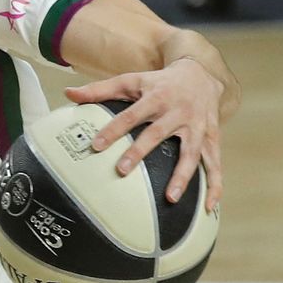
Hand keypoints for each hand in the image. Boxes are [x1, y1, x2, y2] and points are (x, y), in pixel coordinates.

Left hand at [65, 58, 225, 209]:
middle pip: (158, 133)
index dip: (114, 129)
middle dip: (141, 151)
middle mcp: (177, 111)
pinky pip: (215, 164)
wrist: (201, 74)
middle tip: (122, 171)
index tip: (96, 145)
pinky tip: (209, 207)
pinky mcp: (212, 139)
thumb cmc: (159, 82)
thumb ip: (100, 89)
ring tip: (171, 198)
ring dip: (183, 175)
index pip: (131, 114)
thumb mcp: (132, 80)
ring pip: (191, 152)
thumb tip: (68, 94)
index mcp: (156, 97)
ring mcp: (197, 126)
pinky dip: (215, 186)